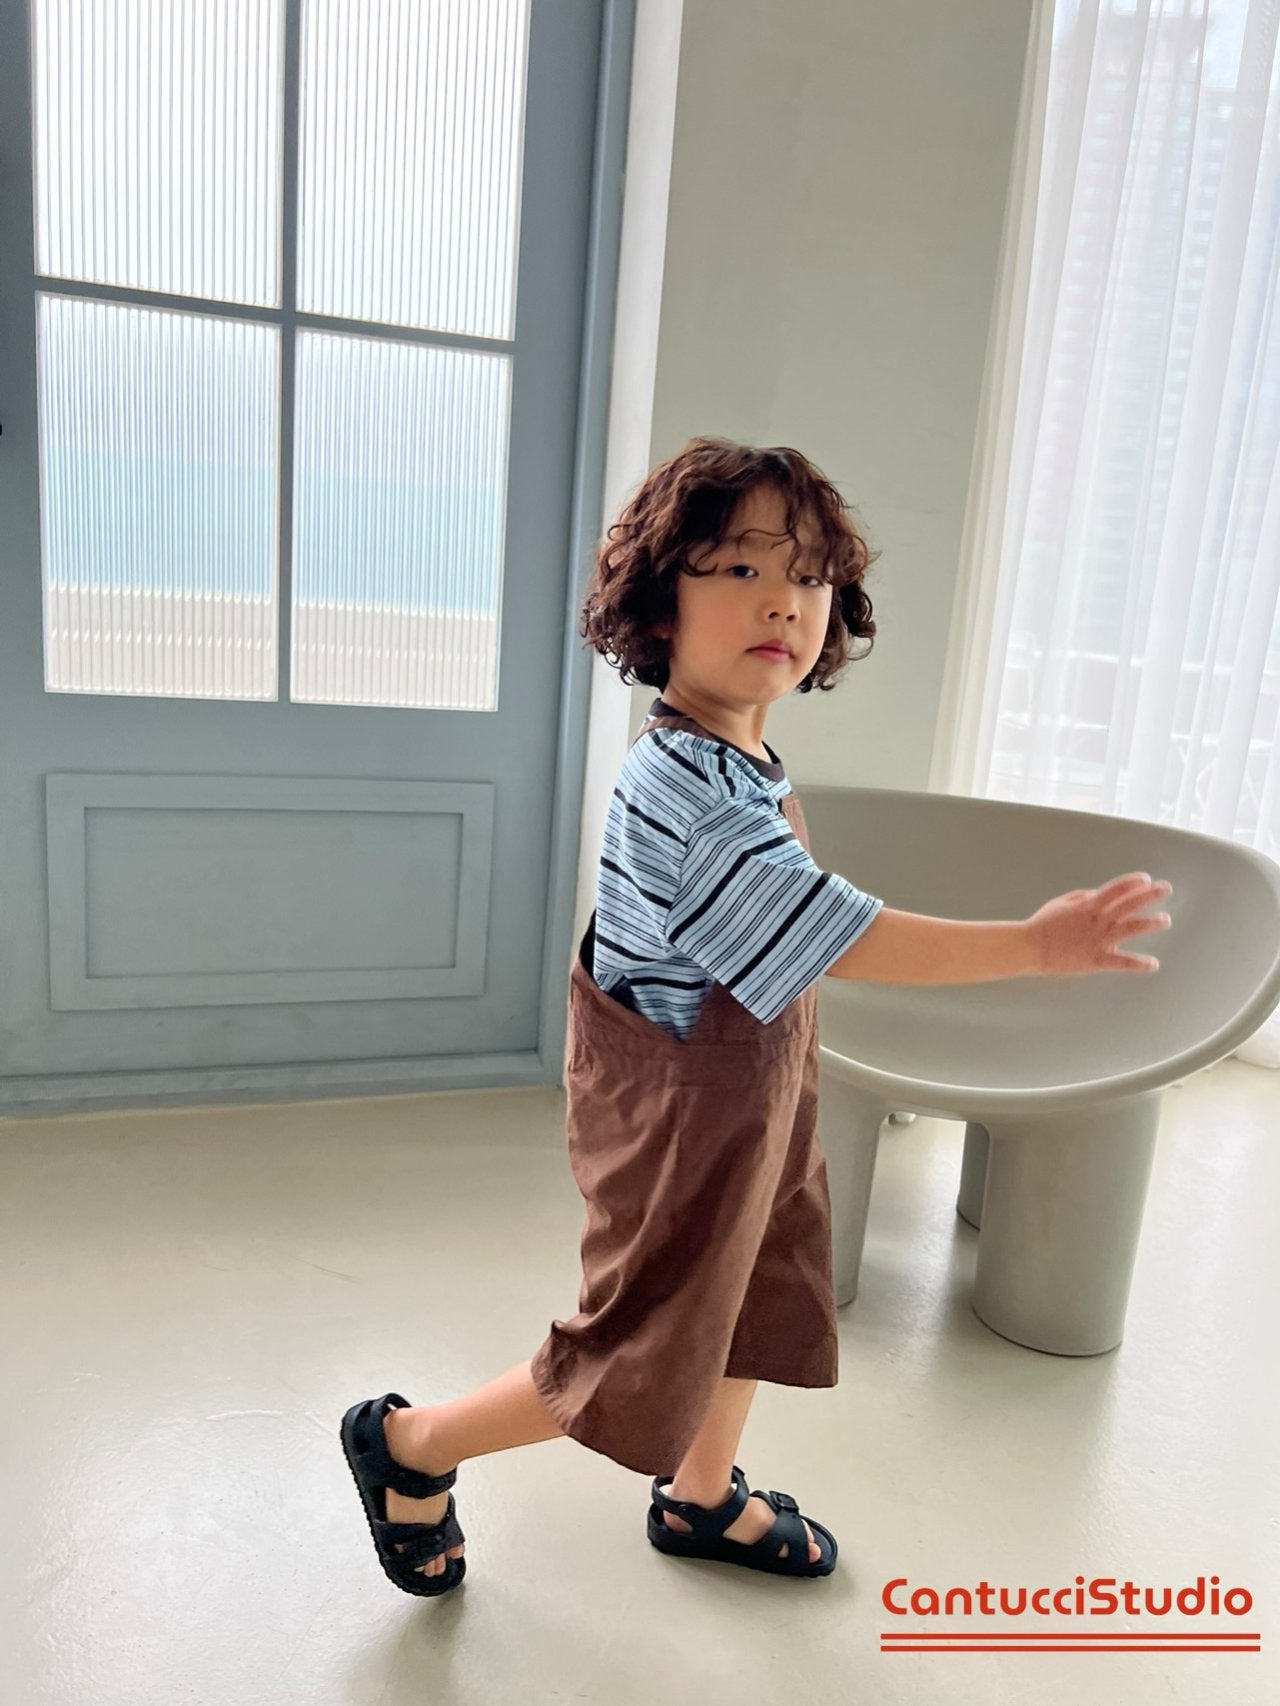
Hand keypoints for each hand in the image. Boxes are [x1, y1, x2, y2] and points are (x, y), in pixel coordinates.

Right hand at [1025, 871, 1172, 976]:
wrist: (1030, 947)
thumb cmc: (1042, 924)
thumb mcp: (1061, 903)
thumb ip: (1082, 897)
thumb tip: (1099, 894)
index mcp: (1087, 905)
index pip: (1115, 889)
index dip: (1132, 882)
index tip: (1146, 879)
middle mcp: (1097, 920)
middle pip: (1127, 904)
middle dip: (1148, 895)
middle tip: (1166, 889)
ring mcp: (1098, 939)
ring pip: (1129, 928)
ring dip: (1149, 923)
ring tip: (1165, 920)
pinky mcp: (1096, 959)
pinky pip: (1121, 961)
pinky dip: (1138, 963)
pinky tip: (1153, 964)